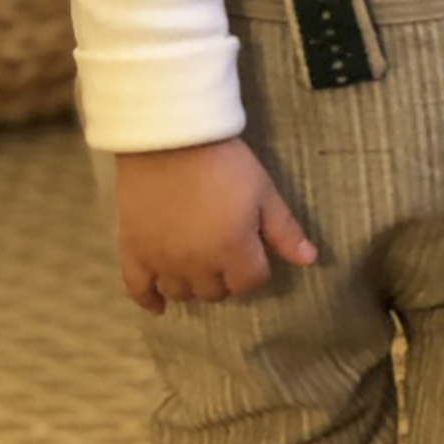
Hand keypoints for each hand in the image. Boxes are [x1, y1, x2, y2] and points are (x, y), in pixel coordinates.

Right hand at [114, 136, 317, 315]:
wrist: (170, 138)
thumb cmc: (224, 162)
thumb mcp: (264, 191)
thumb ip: (285, 230)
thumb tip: (310, 260)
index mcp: (233, 250)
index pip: (250, 282)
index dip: (256, 269)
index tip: (253, 251)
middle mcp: (197, 264)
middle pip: (216, 292)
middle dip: (225, 278)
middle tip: (224, 254)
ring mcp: (162, 260)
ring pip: (181, 293)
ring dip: (193, 285)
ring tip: (196, 268)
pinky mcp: (134, 250)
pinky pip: (137, 289)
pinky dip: (148, 300)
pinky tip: (157, 305)